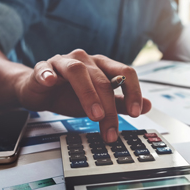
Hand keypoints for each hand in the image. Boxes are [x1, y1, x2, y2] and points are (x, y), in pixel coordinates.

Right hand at [15, 49, 151, 142]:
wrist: (42, 91)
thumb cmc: (71, 94)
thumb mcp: (99, 102)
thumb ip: (121, 103)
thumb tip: (148, 106)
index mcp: (102, 65)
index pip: (125, 72)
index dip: (133, 91)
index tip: (136, 112)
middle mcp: (85, 60)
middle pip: (102, 79)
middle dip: (109, 107)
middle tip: (111, 130)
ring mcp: (63, 62)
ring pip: (78, 71)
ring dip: (88, 93)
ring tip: (94, 115)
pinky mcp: (43, 68)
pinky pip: (45, 68)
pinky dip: (48, 74)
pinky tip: (51, 81)